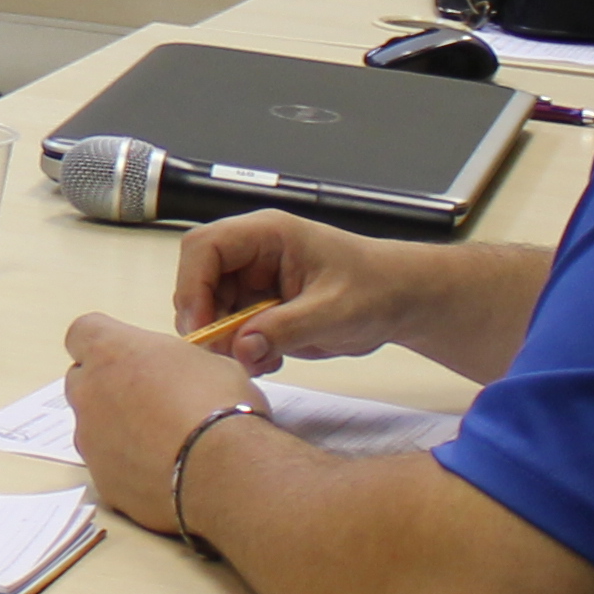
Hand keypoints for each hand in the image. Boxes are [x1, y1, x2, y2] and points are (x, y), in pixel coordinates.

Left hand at [60, 314, 270, 535]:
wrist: (221, 470)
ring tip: (162, 442)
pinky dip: (128, 466)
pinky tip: (164, 471)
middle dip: (109, 387)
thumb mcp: (208, 363)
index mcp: (111, 351)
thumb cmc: (219, 405)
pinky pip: (108, 465)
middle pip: (83, 380)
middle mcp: (88, 392)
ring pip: (92, 426)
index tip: (129, 355)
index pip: (85, 332)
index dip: (106, 343)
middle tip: (150, 399)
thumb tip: (181, 375)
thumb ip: (175, 364)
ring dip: (117, 429)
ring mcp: (89, 439)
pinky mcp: (101, 479)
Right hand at [170, 212, 421, 377]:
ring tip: (260, 359)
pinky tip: (270, 358)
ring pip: (210, 308)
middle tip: (225, 353)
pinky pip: (230, 328)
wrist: (401, 301)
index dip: (193, 286)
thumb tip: (240, 348)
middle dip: (206, 319)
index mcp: (267, 234)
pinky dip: (240, 349)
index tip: (200, 328)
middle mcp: (252, 253)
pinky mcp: (258, 306)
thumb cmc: (376, 289)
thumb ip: (286, 328)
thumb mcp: (334, 311)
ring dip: (224, 339)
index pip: (205, 247)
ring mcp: (253, 280)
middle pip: (198, 279)